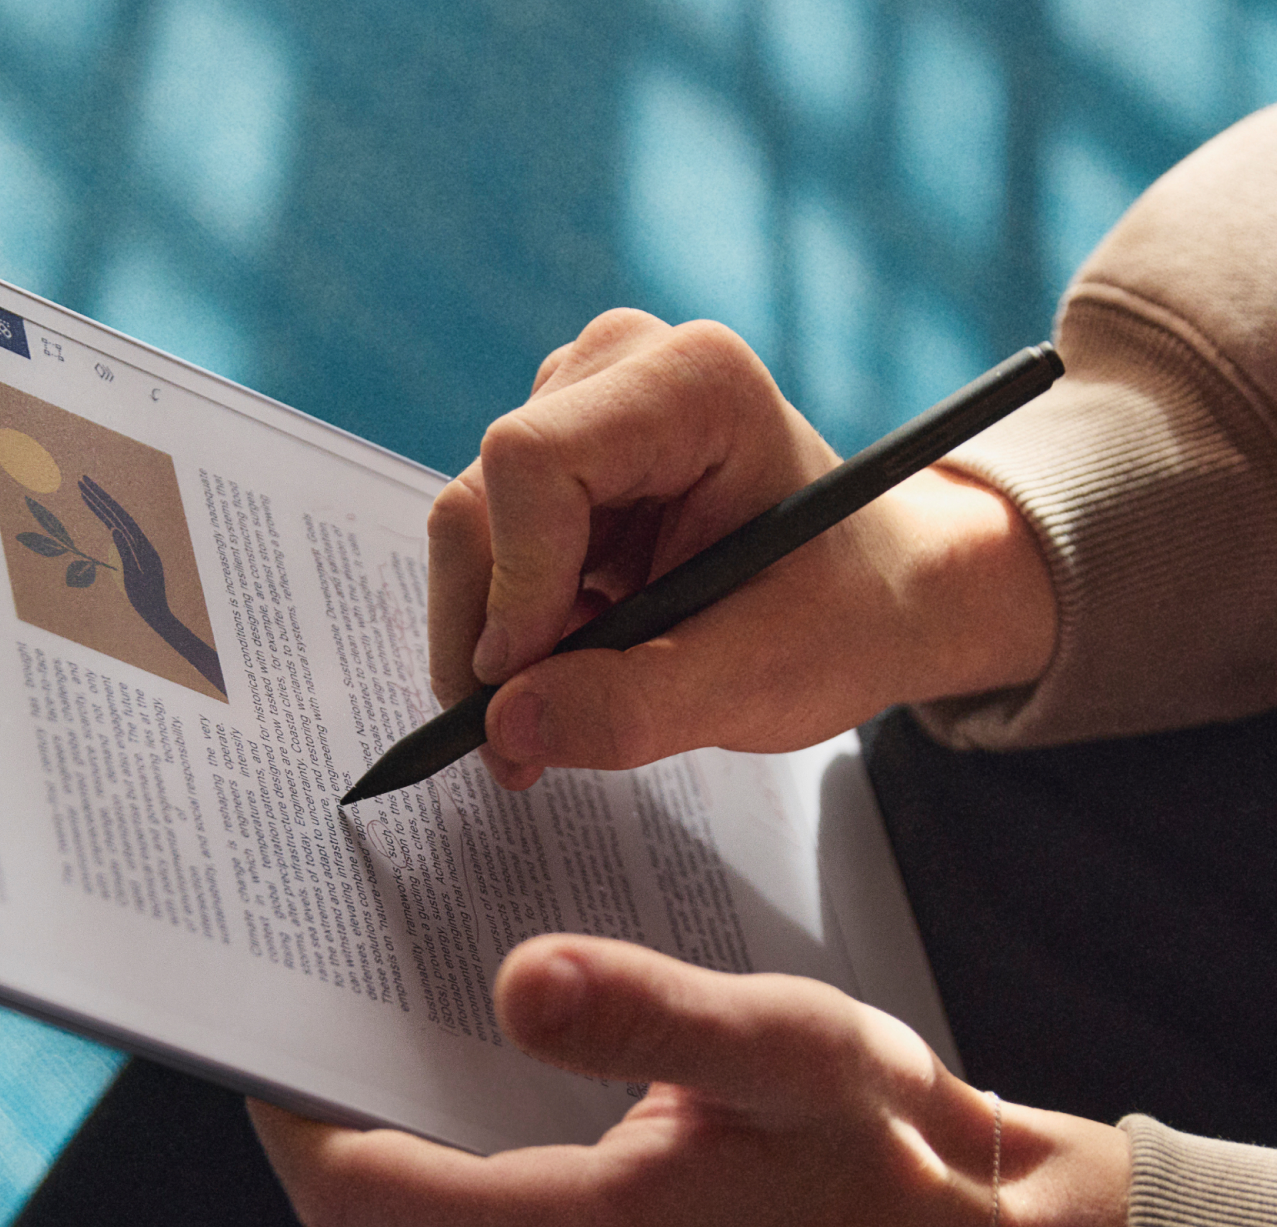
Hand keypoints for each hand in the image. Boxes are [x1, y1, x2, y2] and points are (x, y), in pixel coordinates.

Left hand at [251, 935, 1128, 1226]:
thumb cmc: (881, 1144)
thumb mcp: (786, 1043)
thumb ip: (644, 1014)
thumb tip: (512, 982)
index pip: (356, 1193)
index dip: (290, 1115)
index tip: (269, 1039)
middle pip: (402, 1218)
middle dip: (405, 1124)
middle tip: (433, 1026)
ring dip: (471, 1178)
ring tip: (540, 1098)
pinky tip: (582, 1176)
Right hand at [427, 310, 1057, 787]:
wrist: (870, 598)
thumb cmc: (839, 617)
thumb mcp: (758, 680)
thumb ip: (635, 707)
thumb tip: (506, 729)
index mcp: (692, 384)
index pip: (532, 462)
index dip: (513, 586)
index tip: (528, 690)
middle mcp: (616, 371)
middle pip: (478, 506)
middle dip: (488, 639)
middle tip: (521, 743)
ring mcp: (574, 411)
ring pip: (467, 539)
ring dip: (497, 646)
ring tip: (572, 704)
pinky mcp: (548, 465)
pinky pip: (481, 558)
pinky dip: (507, 636)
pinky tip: (572, 668)